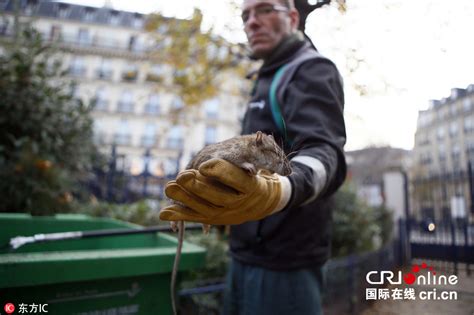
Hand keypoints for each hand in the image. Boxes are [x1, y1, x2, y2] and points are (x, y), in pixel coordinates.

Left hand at [159, 158, 285, 224]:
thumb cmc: (255, 176)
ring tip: (169, 187)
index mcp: (252, 187)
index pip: (237, 179)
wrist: (262, 202)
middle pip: (218, 197)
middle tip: (182, 176)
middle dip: (199, 187)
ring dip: (185, 198)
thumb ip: (249, 157)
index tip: (204, 165)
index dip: (220, 172)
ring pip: (204, 208)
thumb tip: (256, 146)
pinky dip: (179, 215)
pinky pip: (196, 218)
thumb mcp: (260, 164)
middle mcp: (239, 204)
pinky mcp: (214, 219)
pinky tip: (163, 213)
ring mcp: (226, 214)